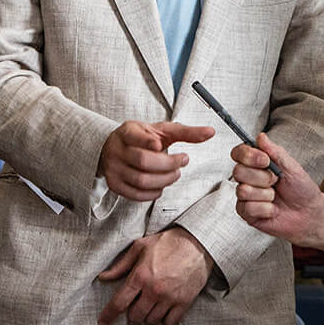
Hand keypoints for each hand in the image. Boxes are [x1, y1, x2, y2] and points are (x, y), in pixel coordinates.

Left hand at [97, 226, 213, 324]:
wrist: (198, 242)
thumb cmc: (168, 242)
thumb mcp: (140, 247)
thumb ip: (121, 265)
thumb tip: (104, 277)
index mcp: (140, 276)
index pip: (119, 303)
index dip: (109, 315)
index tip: (103, 321)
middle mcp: (154, 290)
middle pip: (136, 316)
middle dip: (133, 313)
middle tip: (137, 304)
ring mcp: (170, 297)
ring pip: (152, 320)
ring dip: (149, 315)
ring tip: (152, 305)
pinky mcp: (185, 301)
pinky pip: (171, 322)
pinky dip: (166, 319)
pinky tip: (165, 309)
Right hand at [98, 120, 213, 201]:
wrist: (116, 148)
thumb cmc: (142, 138)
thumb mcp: (161, 130)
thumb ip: (185, 132)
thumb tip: (210, 132)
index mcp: (127, 132)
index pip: (134, 137)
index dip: (146, 141)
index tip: (160, 144)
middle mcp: (116, 150)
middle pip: (143, 161)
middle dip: (168, 164)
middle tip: (182, 161)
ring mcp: (113, 168)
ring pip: (142, 180)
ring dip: (165, 180)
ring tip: (175, 173)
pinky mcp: (114, 184)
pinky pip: (137, 194)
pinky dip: (154, 192)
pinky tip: (161, 184)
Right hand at [231, 133, 323, 243]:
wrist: (309, 213)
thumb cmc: (301, 189)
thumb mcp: (291, 167)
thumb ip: (275, 152)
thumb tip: (261, 137)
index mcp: (256, 163)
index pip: (238, 153)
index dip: (248, 156)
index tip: (265, 161)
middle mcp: (247, 178)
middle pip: (238, 171)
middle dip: (262, 177)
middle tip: (276, 182)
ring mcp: (245, 196)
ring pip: (243, 191)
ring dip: (266, 194)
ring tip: (275, 197)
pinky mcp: (246, 213)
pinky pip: (248, 208)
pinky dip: (266, 209)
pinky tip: (273, 210)